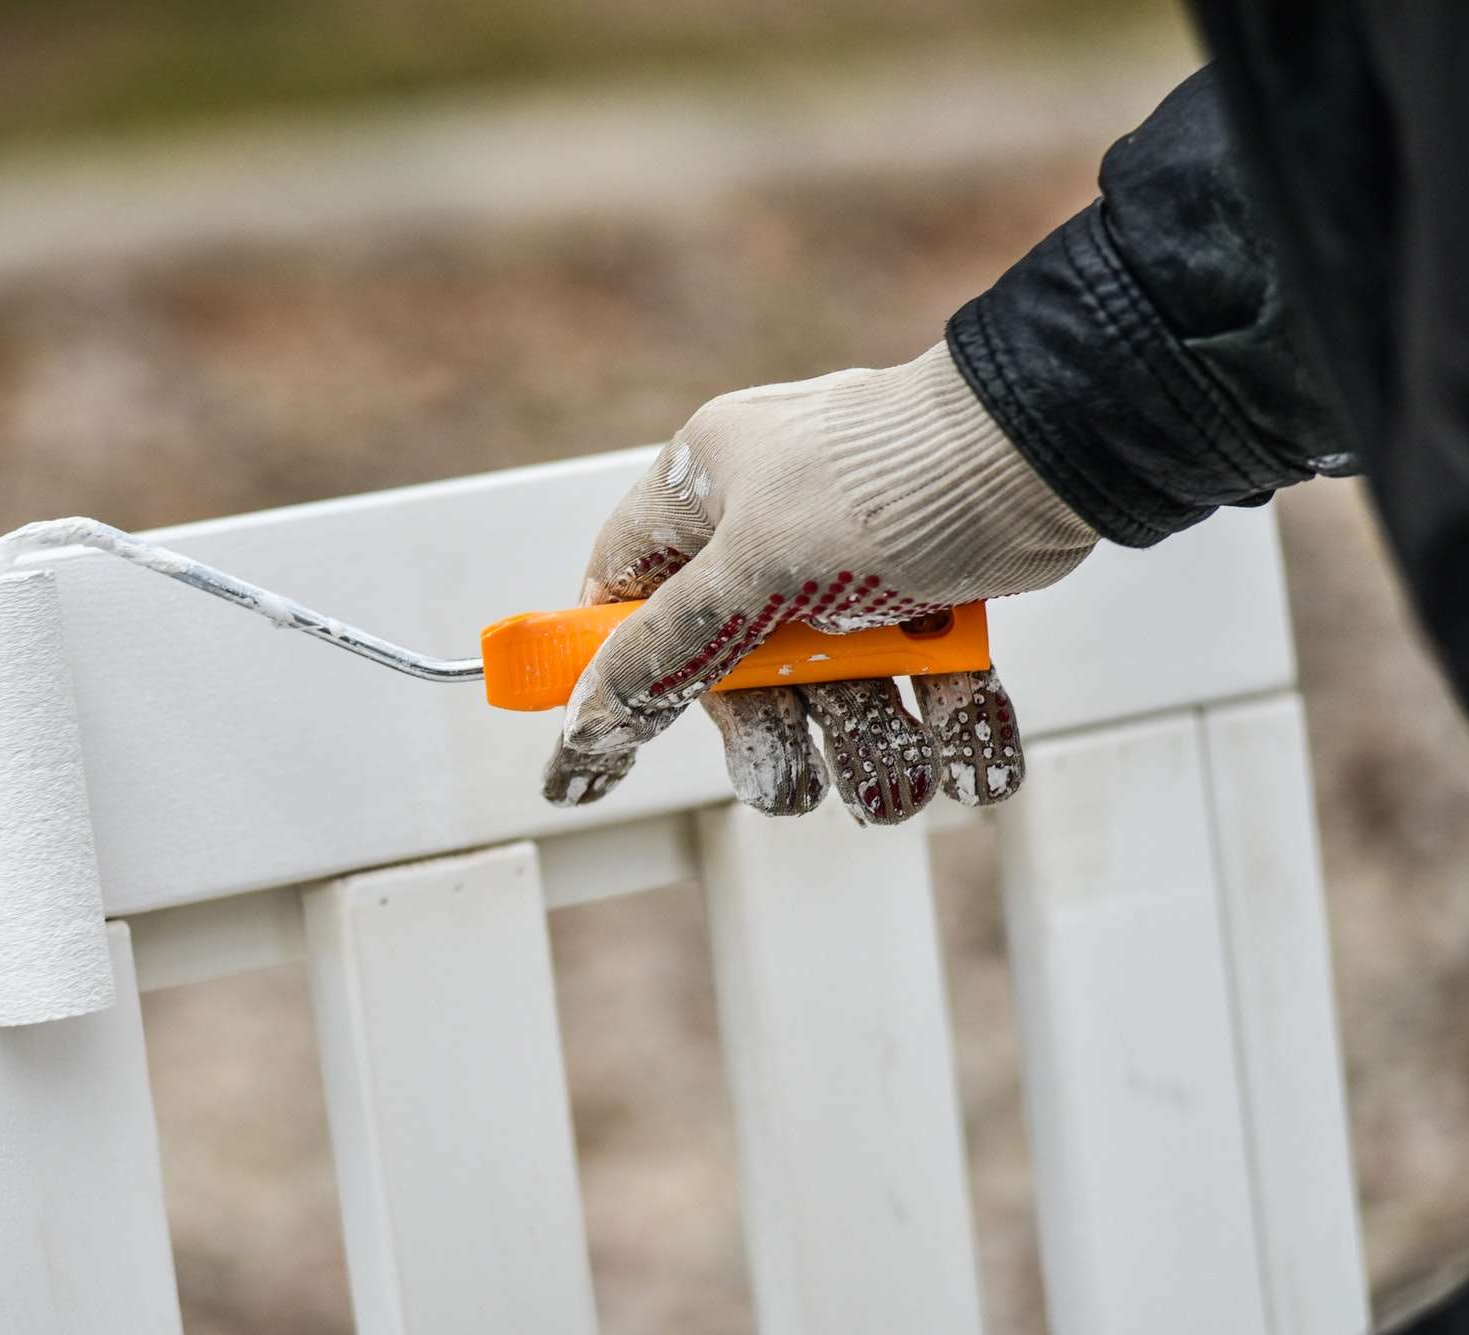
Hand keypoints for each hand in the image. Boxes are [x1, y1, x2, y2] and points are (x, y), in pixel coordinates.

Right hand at [542, 342, 1095, 823]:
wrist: (1054, 446)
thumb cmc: (885, 484)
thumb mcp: (755, 570)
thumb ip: (669, 648)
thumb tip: (588, 717)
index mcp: (706, 489)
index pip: (626, 588)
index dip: (620, 668)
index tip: (616, 745)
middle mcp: (772, 522)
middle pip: (740, 661)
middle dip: (779, 734)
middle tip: (795, 787)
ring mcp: (855, 555)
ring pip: (838, 678)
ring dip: (872, 745)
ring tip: (904, 785)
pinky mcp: (934, 581)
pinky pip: (921, 670)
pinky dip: (949, 722)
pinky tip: (974, 765)